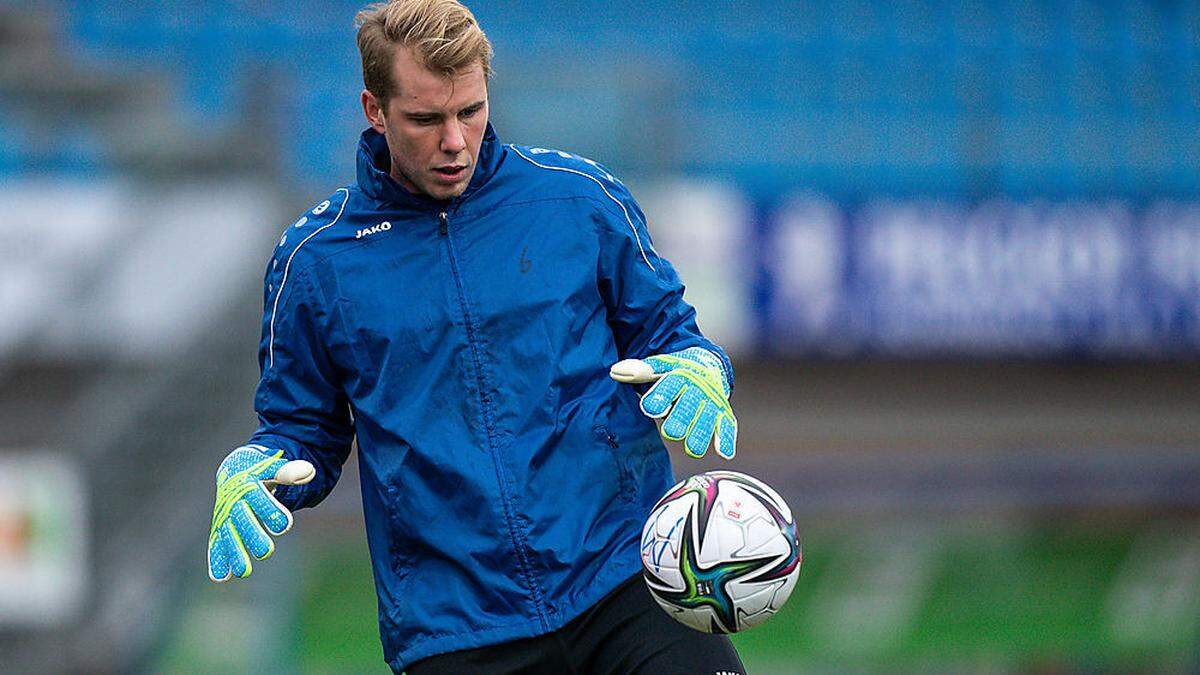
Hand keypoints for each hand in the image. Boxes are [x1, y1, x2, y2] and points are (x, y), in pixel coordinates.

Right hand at [207, 446, 314, 581]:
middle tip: (266, 553)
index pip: (258, 497)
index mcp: (246, 483)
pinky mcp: (220, 527)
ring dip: (235, 553)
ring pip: (229, 535)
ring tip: (243, 572)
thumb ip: (289, 471)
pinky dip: (218, 559)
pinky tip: (221, 577)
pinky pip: (217, 543)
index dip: (270, 510)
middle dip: (253, 535)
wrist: (235, 469)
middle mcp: (233, 501)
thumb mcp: (274, 466)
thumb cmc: (261, 469)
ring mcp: (224, 515)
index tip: (284, 525)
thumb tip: (309, 471)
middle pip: (242, 519)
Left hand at [609, 347, 736, 459]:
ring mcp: (712, 403)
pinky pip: (727, 427)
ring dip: (700, 435)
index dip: (660, 397)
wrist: (707, 366)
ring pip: (706, 421)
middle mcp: (698, 389)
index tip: (650, 408)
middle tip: (671, 432)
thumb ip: (638, 371)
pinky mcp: (723, 415)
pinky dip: (725, 439)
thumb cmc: (674, 372)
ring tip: (692, 449)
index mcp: (680, 375)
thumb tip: (615, 371)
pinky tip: (723, 453)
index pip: (670, 386)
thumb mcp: (658, 367)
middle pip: (688, 408)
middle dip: (680, 420)